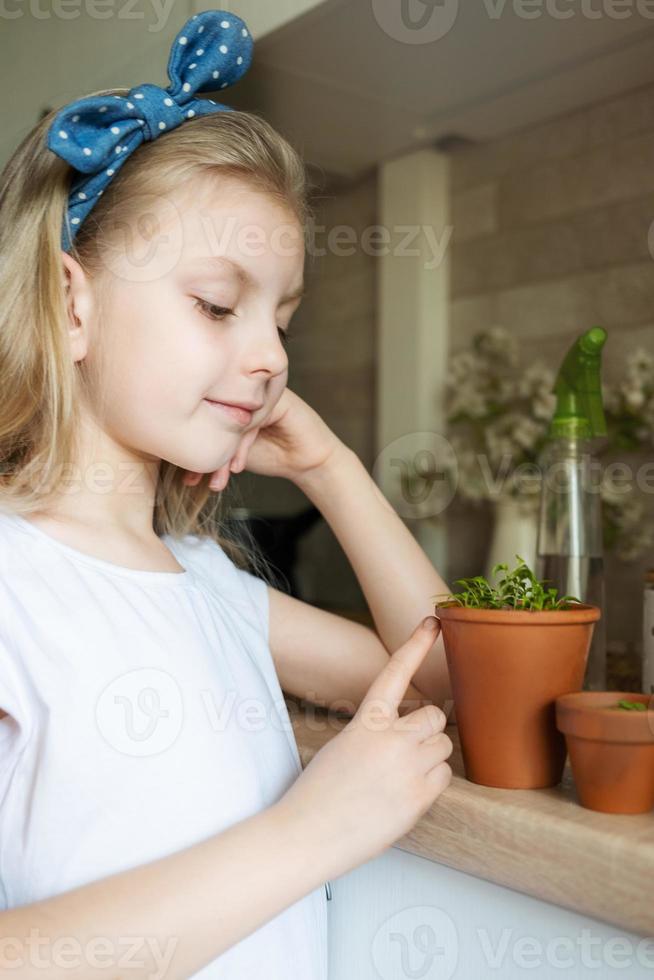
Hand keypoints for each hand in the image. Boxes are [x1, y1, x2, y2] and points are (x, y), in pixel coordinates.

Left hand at [182, 387, 345, 491]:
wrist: (306, 462)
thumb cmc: (268, 454)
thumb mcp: (232, 451)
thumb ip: (211, 444)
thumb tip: (177, 455)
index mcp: (228, 399)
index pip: (200, 417)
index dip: (190, 447)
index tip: (186, 477)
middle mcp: (243, 391)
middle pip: (212, 417)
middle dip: (203, 453)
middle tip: (194, 480)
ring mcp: (261, 392)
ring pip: (230, 420)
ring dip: (222, 455)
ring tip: (217, 481)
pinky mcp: (279, 400)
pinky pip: (252, 421)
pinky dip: (241, 447)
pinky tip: (238, 467)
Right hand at [273, 617, 452, 881]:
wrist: (309, 834)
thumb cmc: (321, 793)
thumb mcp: (343, 746)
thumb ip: (376, 734)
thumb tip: (409, 735)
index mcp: (365, 722)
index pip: (395, 673)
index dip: (416, 645)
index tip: (433, 622)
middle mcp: (389, 739)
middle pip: (435, 716)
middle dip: (426, 732)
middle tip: (406, 753)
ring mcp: (406, 767)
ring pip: (444, 745)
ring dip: (430, 757)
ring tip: (402, 777)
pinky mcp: (418, 796)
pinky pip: (445, 776)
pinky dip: (432, 783)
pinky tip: (407, 794)